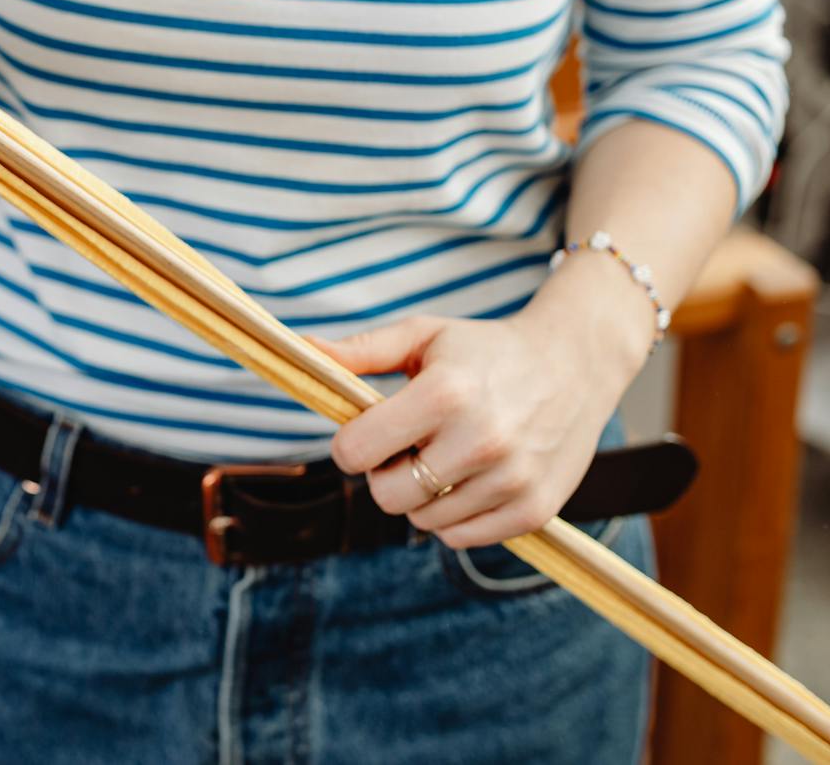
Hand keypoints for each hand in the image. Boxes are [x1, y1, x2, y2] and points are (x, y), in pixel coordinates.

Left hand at [321, 300, 646, 549]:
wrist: (574, 364)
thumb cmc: (484, 350)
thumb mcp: (422, 336)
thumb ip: (360, 351)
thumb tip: (300, 347)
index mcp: (446, 393)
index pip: (357, 450)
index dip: (350, 445)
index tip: (364, 432)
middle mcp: (481, 440)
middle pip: (387, 495)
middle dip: (384, 473)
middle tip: (407, 446)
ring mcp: (512, 480)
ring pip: (423, 520)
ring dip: (421, 495)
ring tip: (446, 456)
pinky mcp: (534, 510)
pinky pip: (460, 538)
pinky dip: (453, 516)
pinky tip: (469, 479)